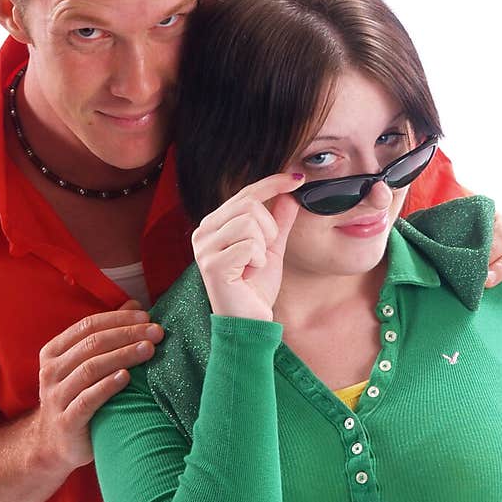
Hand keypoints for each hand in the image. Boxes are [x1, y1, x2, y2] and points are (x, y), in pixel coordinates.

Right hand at [34, 299, 164, 471]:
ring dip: (123, 356)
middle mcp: (51, 371)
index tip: (147, 317)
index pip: (88, 325)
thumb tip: (136, 306)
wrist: (55, 444)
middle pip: (93, 344)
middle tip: (156, 333)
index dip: (119, 318)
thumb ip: (108, 334)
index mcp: (54, 352)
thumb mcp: (87, 364)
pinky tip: (127, 378)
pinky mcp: (67, 421)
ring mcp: (56, 397)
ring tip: (149, 350)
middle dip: (127, 335)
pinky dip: (108, 386)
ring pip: (91, 368)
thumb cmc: (77, 397)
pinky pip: (88, 399)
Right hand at [192, 174, 303, 320]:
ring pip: (248, 222)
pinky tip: (248, 275)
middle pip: (248, 203)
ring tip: (254, 265)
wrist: (249, 322)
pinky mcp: (211, 265)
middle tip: (264, 252)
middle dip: (268, 227)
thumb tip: (290, 194)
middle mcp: (203, 232)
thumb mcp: (272, 249)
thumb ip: (279, 222)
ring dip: (262, 246)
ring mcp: (204, 248)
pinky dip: (258, 260)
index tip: (297, 179)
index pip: (245, 193)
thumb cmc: (255, 289)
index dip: (273, 183)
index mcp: (214, 225)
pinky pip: (248, 245)